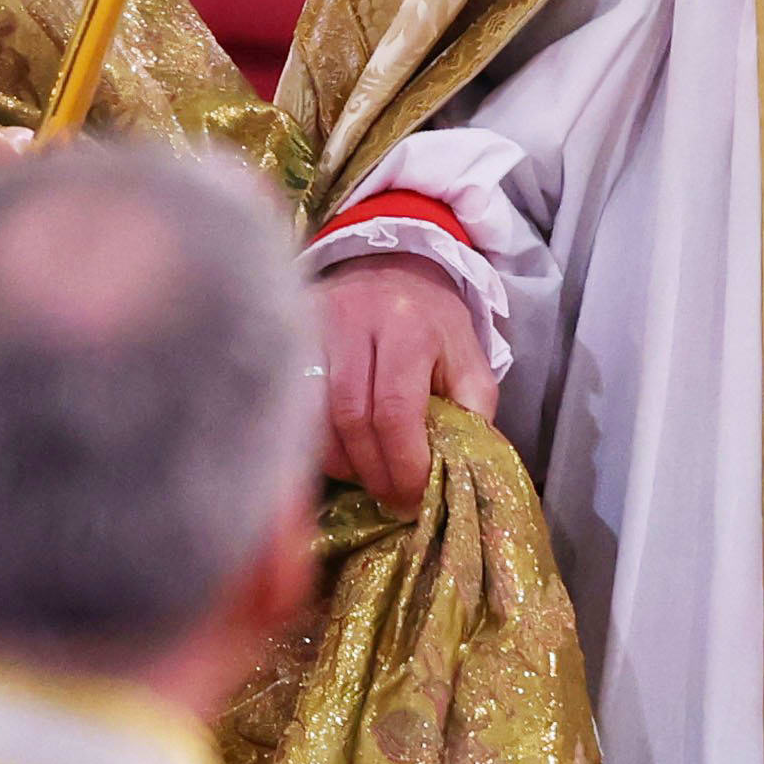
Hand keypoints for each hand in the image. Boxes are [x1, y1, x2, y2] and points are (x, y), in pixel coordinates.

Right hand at [316, 252, 497, 513]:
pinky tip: (343, 456)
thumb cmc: (432, 321)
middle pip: (352, 417)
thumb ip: (473, 412)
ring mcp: (314, 327)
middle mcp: (354, 322)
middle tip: (394, 498)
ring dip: (345, 463)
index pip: (396, 409)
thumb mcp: (469, 358)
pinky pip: (297, 404)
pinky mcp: (291, 335)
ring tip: (370, 479)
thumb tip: (461, 471)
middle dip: (375, 471)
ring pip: (318, 415)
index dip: (404, 462)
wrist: (389, 265)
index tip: (416, 495)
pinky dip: (319, 442)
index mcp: (408, 327)